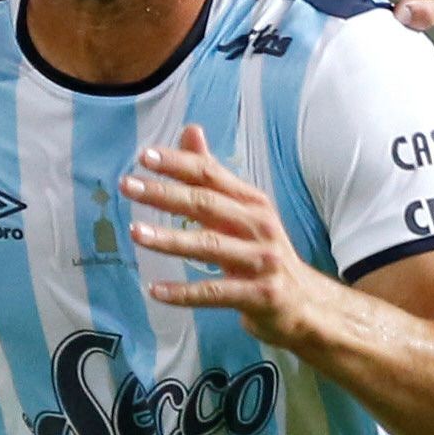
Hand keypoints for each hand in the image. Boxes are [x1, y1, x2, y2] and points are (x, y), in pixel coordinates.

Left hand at [123, 127, 335, 350]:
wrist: (305, 303)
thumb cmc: (264, 253)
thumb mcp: (245, 211)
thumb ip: (214, 175)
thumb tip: (191, 131)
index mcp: (253, 202)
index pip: (210, 175)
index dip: (178, 163)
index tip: (145, 156)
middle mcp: (259, 226)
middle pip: (206, 204)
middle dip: (164, 194)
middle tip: (128, 186)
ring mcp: (261, 262)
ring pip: (209, 246)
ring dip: (169, 239)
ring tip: (135, 232)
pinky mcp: (259, 295)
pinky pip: (214, 292)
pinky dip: (183, 292)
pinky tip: (155, 289)